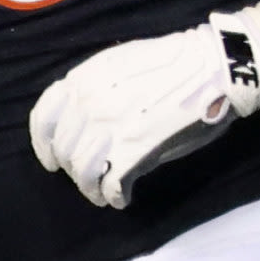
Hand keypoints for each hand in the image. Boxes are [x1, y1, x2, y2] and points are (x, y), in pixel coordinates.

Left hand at [28, 0, 259, 210]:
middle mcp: (90, 105)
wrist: (216, 66)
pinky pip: (113, 184)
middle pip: (66, 151)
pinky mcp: (137, 151)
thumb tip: (91, 122)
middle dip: (74, 170)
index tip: (51, 160)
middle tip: (89, 180)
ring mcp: (112, 129)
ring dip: (91, 189)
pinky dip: (114, 196)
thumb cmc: (176, 62)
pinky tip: (122, 198)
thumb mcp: (122, 64)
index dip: (43, 145)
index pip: (44, 119)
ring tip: (102, 195)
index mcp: (83, 80)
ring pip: (84, 171)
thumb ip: (97, 90)